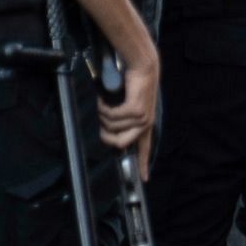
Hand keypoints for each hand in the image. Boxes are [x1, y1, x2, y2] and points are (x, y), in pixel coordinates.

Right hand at [99, 57, 158, 179]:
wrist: (144, 66)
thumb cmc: (134, 85)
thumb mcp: (131, 105)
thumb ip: (125, 120)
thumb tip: (109, 131)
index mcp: (146, 125)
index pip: (145, 149)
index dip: (142, 164)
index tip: (144, 179)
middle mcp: (146, 123)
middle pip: (119, 143)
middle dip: (104, 136)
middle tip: (99, 124)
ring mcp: (142, 117)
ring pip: (112, 126)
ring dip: (102, 115)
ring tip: (104, 104)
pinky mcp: (135, 109)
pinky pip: (111, 115)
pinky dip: (104, 107)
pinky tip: (104, 99)